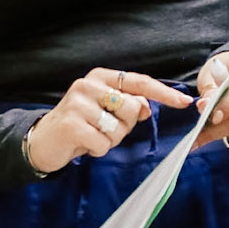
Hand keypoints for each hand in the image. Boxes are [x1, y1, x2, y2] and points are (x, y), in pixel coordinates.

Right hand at [25, 68, 192, 173]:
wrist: (42, 141)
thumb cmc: (80, 125)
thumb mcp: (105, 112)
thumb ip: (128, 106)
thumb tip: (148, 107)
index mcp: (100, 77)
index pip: (139, 82)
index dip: (164, 93)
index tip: (186, 102)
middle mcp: (88, 85)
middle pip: (132, 108)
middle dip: (125, 126)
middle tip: (105, 130)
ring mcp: (78, 103)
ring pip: (118, 128)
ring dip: (110, 140)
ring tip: (92, 137)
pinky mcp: (71, 124)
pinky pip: (103, 143)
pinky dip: (98, 150)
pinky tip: (84, 145)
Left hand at [193, 53, 228, 148]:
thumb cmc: (226, 73)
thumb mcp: (212, 73)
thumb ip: (209, 89)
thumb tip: (204, 106)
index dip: (227, 105)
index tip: (211, 117)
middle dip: (218, 128)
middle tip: (197, 136)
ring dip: (224, 134)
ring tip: (211, 126)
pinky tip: (227, 127)